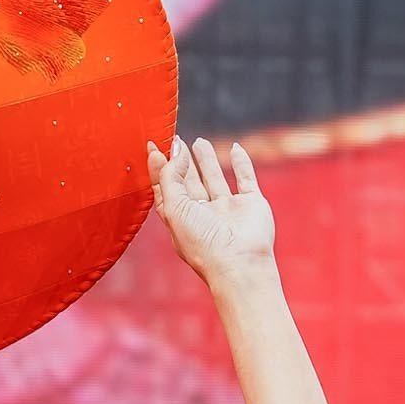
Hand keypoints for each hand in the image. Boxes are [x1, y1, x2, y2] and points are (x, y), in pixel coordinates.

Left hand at [147, 135, 274, 289]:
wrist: (239, 263)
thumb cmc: (202, 242)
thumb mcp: (174, 208)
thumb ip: (171, 177)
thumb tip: (177, 149)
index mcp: (180, 220)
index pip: (165, 191)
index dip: (158, 170)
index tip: (153, 147)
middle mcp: (203, 215)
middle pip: (189, 184)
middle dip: (182, 163)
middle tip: (176, 140)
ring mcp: (227, 210)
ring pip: (215, 179)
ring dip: (207, 161)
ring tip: (199, 142)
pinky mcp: (251, 204)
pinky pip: (246, 179)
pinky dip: (242, 163)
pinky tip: (234, 149)